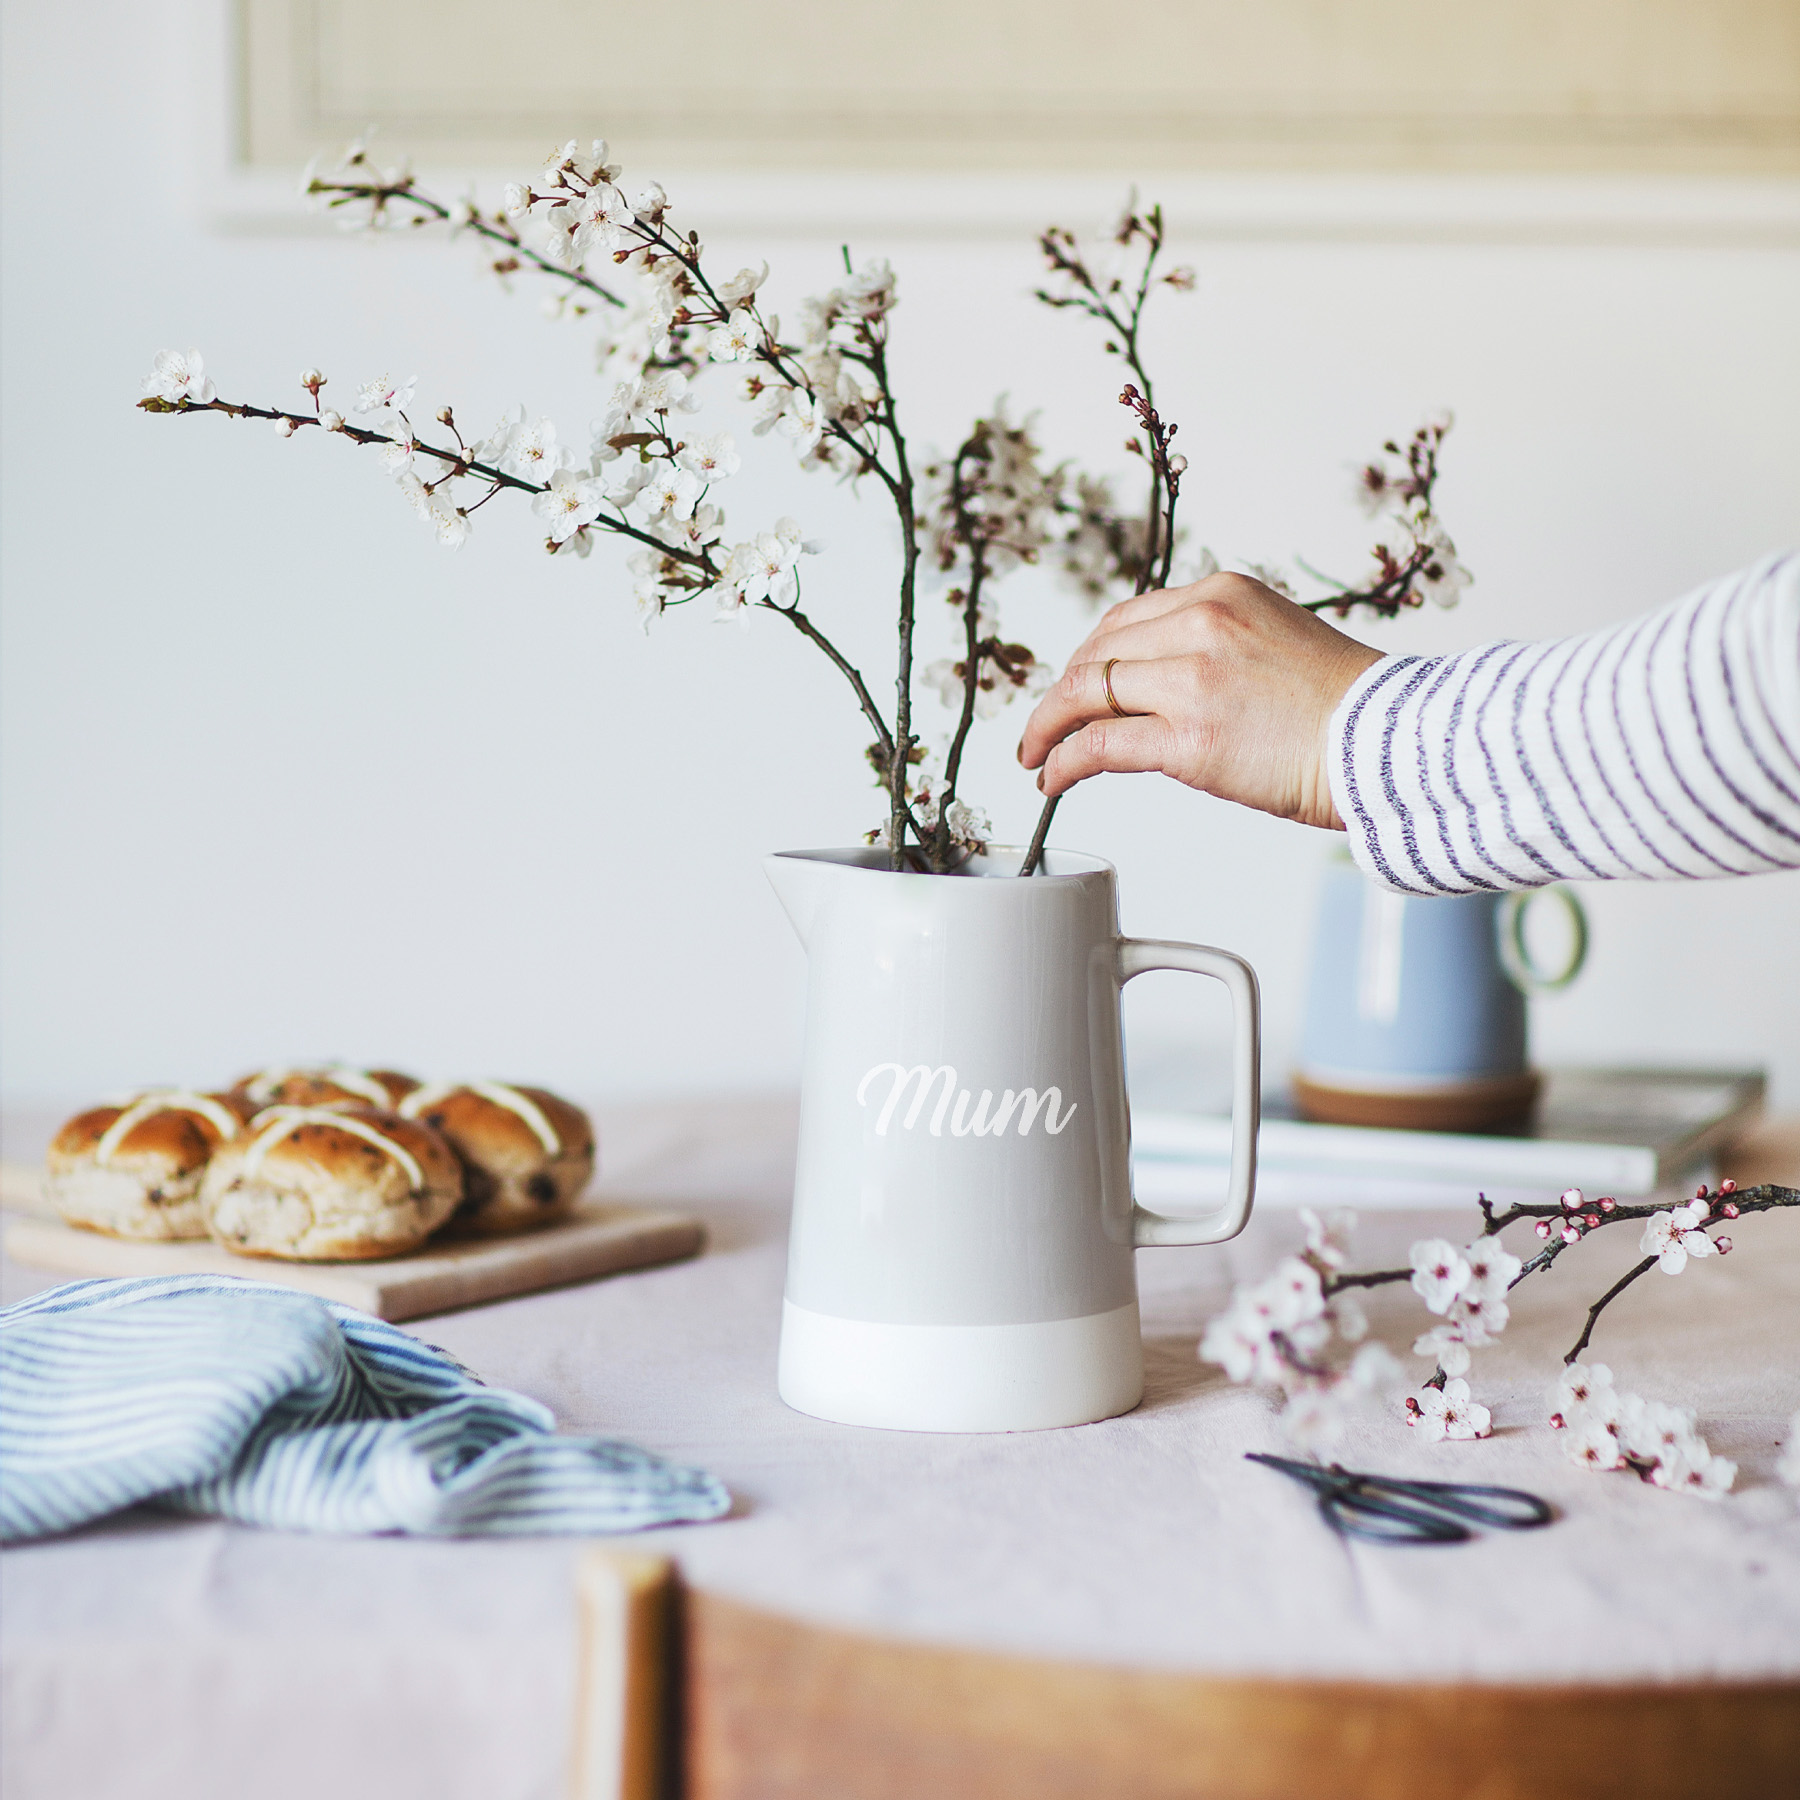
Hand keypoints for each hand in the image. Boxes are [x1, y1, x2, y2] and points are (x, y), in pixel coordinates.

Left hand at [1018, 573, 1382, 828]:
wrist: (1394, 743)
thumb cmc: (1348, 710)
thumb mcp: (1275, 644)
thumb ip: (1217, 649)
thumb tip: (1161, 685)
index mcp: (1224, 594)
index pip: (1126, 620)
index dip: (1088, 658)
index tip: (1076, 687)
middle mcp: (1203, 623)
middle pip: (1095, 653)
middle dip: (1061, 694)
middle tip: (1044, 726)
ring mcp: (1192, 679)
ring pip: (1084, 694)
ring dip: (1047, 727)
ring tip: (1036, 755)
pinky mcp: (1189, 738)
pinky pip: (1097, 744)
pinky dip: (1062, 760)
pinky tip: (1051, 778)